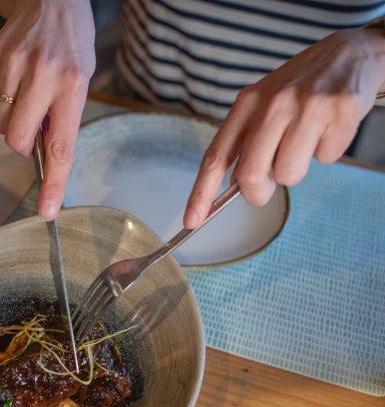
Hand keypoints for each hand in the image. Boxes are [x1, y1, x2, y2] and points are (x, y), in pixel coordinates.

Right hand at [0, 0, 95, 219]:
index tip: (47, 212)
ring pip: (0, 123)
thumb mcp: (82, 79)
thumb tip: (43, 157)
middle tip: (33, 129)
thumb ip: (63, 117)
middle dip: (21, 145)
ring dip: (12, 118)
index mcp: (74, 84)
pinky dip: (4, 94)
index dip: (54, 183)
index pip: (62, 145)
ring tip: (28, 90)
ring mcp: (14, 64)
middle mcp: (44, 74)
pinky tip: (18, 73)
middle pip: (16, 140)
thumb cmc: (71, 46)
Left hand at [183, 28, 384, 228]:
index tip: (190, 220)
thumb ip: (247, 140)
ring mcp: (307, 106)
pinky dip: (328, 151)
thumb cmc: (299, 87)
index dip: (200, 192)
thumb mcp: (263, 103)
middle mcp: (273, 103)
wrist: (349, 53)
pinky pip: (327, 159)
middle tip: (267, 188)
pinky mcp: (340, 111)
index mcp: (247, 103)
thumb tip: (234, 185)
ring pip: (290, 174)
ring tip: (305, 141)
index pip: (216, 155)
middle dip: (258, 193)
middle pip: (251, 175)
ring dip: (297, 169)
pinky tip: (329, 127)